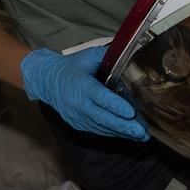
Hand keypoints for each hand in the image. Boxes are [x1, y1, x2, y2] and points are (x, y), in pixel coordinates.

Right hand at [20, 47, 148, 139]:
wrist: (47, 81)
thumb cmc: (71, 67)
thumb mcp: (87, 56)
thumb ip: (107, 55)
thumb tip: (129, 53)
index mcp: (82, 86)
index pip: (100, 97)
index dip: (116, 106)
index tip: (131, 113)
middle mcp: (79, 104)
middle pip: (103, 118)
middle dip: (124, 126)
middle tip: (142, 132)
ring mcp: (78, 117)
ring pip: (102, 127)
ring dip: (122, 132)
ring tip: (142, 136)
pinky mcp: (79, 124)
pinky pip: (98, 130)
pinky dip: (114, 133)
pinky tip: (129, 134)